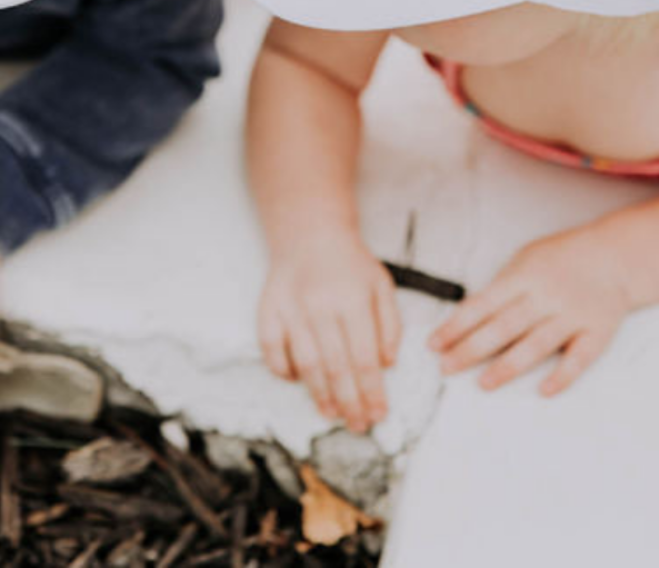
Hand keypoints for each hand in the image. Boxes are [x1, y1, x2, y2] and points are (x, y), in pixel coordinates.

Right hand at [258, 232, 400, 431]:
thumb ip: (390, 324)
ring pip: (305, 363)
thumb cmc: (350, 264)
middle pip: (336, 367)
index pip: (365, 358)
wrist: (309, 233)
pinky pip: (272, 348)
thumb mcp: (381, 285)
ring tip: (332, 414)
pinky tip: (296, 381)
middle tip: (359, 425)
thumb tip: (387, 365)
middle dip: (350, 402)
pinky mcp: (268, 309)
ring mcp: (291, 309)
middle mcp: (320, 306)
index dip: (373, 392)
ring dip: (319, 394)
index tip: (379, 414)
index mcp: (353, 300)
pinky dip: (282, 369)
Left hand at [428, 227, 629, 395]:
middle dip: (471, 349)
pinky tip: (543, 390)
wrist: (613, 256)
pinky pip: (579, 358)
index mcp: (523, 276)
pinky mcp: (597, 333)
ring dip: (507, 366)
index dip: (456, 326)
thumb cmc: (560, 259)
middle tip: (447, 367)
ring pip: (536, 345)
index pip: (482, 304)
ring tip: (483, 383)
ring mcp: (573, 315)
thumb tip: (468, 317)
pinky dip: (562, 375)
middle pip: (503, 327)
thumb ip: (501, 288)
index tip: (434, 344)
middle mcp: (546, 296)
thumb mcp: (525, 260)